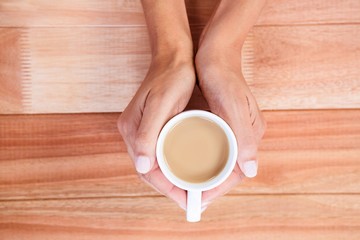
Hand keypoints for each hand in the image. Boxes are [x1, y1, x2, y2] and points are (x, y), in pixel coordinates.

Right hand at [117, 56, 194, 209]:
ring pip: (155, 165)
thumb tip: (142, 165)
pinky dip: (172, 166)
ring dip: (171, 180)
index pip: (147, 170)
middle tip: (193, 199)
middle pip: (150, 171)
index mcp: (132, 130)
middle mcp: (133, 134)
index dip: (167, 188)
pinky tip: (185, 169)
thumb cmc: (171, 77)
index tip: (187, 201)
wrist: (172, 56)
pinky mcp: (151, 127)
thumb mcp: (161, 104)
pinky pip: (159, 154)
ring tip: (191, 189)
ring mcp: (141, 131)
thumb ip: (148, 134)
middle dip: (170, 188)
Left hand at [195, 47, 266, 207]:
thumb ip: (244, 137)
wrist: (216, 51)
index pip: (238, 171)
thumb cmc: (223, 76)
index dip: (218, 188)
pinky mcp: (222, 123)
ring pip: (220, 161)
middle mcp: (245, 135)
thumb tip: (251, 170)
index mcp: (252, 133)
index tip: (199, 199)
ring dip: (205, 175)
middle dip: (210, 185)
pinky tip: (187, 164)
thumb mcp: (232, 106)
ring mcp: (234, 129)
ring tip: (185, 185)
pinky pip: (214, 149)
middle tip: (189, 196)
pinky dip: (202, 160)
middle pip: (228, 169)